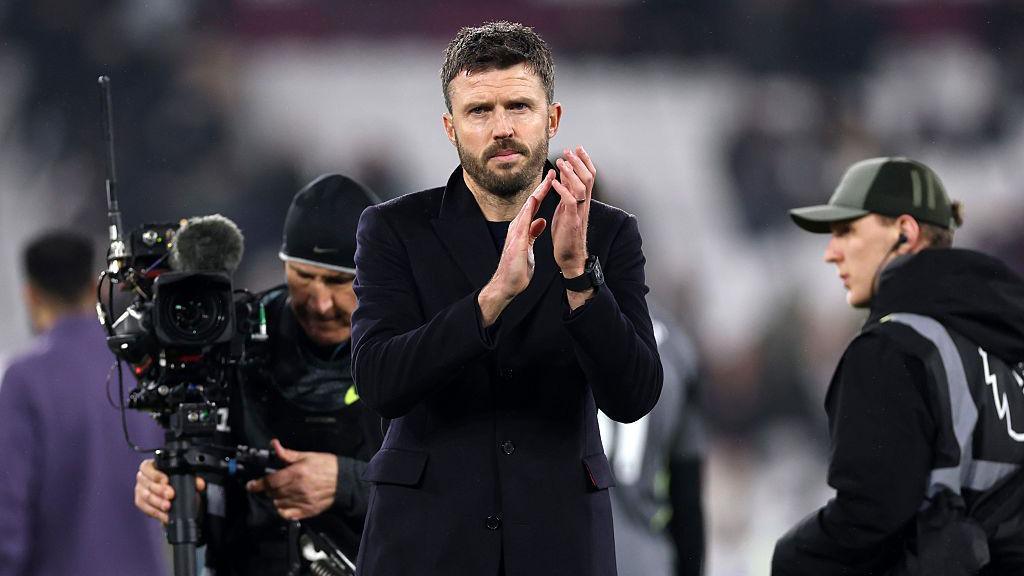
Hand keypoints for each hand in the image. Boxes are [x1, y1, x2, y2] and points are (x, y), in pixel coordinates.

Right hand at [133, 458, 205, 524]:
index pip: (147, 468)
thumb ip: (193, 478)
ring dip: (158, 503)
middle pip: (148, 484)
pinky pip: (146, 508)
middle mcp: (142, 477)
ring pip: (146, 497)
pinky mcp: (140, 502)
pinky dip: (156, 512)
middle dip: (160, 490)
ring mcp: (140, 490)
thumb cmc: (175, 479)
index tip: (166, 481)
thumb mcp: (184, 475)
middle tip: (171, 495)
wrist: (172, 492)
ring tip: (168, 507)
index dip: (156, 474)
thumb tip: (200, 484)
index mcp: (150, 466)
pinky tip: (165, 515)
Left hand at [246, 438, 337, 520]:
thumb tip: (274, 445)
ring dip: (276, 498)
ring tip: (282, 492)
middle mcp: (297, 489)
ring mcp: (302, 501)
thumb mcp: (307, 456)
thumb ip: (288, 454)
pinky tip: (286, 503)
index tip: (251, 485)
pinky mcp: (307, 510)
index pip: (270, 481)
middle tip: (273, 484)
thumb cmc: (327, 466)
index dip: (257, 484)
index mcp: (296, 473)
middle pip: (272, 493)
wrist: (345, 480)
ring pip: (278, 504)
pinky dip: (282, 510)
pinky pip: (287, 514)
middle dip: (269, 488)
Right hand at [478, 171, 553, 325]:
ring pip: (527, 208)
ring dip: (537, 194)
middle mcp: (518, 227)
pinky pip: (523, 223)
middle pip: (531, 202)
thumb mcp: (529, 247)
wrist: (507, 284)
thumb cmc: (517, 268)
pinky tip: (534, 202)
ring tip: (547, 181)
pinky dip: (530, 211)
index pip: (535, 206)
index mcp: (522, 228)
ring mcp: (516, 233)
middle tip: (553, 171)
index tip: (555, 180)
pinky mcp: (517, 242)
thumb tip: (541, 221)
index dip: (545, 192)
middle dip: (543, 187)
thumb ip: (533, 232)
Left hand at [550, 146, 595, 275]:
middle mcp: (584, 204)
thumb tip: (564, 177)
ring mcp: (579, 212)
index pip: (588, 176)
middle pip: (588, 177)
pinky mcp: (572, 221)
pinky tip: (555, 182)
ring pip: (581, 186)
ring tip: (562, 162)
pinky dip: (562, 189)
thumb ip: (566, 193)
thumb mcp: (566, 209)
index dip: (584, 161)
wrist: (570, 257)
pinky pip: (570, 201)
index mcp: (582, 201)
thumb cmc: (566, 235)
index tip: (577, 149)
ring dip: (571, 172)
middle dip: (579, 162)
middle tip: (570, 151)